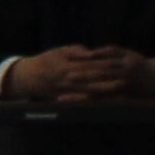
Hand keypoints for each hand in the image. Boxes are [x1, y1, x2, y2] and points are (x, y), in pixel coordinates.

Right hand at [16, 45, 139, 101]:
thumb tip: (91, 52)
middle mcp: (68, 80)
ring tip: (120, 92)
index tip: (117, 63)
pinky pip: (83, 101)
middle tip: (125, 80)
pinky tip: (107, 103)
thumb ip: (76, 51)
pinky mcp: (67, 99)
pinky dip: (96, 103)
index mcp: (67, 66)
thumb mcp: (59, 51)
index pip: (88, 65)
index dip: (103, 65)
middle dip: (108, 81)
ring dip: (105, 93)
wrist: (29, 77)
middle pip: (91, 80)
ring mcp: (68, 91)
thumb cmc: (46, 60)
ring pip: (89, 93)